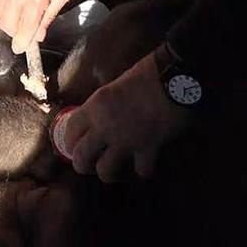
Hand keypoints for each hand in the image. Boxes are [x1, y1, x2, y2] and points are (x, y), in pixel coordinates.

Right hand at [0, 0, 73, 53]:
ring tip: (22, 12)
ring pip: (1, 15)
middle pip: (8, 27)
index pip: (24, 31)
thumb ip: (50, 14)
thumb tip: (39, 34)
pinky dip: (7, 3)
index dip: (23, 44)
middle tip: (25, 29)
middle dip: (16, 33)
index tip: (23, 48)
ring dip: (10, 20)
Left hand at [65, 53, 189, 180]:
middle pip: (81, 158)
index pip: (70, 130)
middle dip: (82, 164)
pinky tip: (143, 165)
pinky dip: (142, 170)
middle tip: (89, 163)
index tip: (74, 144)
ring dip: (109, 172)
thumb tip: (100, 114)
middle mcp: (105, 128)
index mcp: (95, 107)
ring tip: (114, 168)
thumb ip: (104, 103)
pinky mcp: (148, 150)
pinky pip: (140, 171)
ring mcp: (125, 141)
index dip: (70, 139)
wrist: (177, 78)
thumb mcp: (116, 83)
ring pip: (105, 171)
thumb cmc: (148, 73)